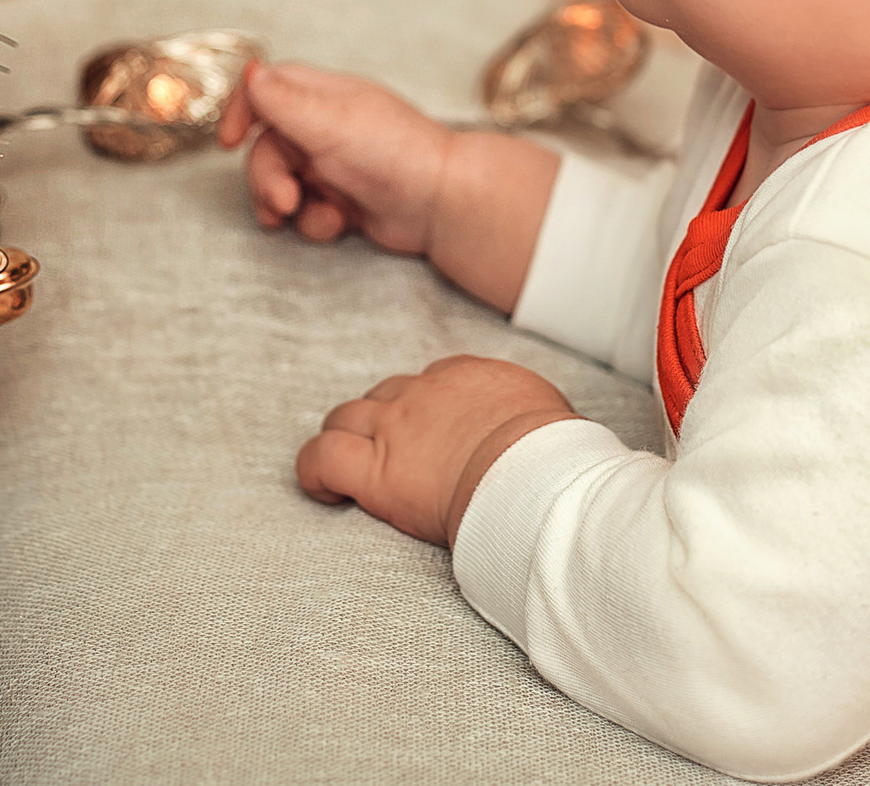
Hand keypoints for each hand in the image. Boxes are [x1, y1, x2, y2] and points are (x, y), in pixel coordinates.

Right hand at [217, 62, 454, 256]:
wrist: (442, 205)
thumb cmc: (394, 154)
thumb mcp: (331, 122)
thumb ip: (285, 101)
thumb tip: (250, 70)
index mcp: (325, 98)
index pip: (268, 90)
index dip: (242, 111)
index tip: (227, 142)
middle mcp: (327, 129)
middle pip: (268, 147)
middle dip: (267, 178)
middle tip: (283, 202)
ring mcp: (335, 166)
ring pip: (283, 184)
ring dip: (286, 205)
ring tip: (305, 215)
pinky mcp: (344, 202)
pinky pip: (307, 212)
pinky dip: (316, 221)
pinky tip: (339, 224)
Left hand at [297, 356, 575, 546]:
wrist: (536, 474)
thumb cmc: (555, 454)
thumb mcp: (549, 415)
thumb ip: (527, 416)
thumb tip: (538, 435)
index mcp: (466, 377)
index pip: (429, 383)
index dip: (423, 413)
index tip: (435, 441)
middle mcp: (423, 393)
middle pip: (382, 395)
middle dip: (379, 422)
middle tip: (393, 459)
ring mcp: (393, 428)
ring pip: (343, 418)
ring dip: (345, 442)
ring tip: (352, 475)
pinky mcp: (373, 470)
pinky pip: (321, 458)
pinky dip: (314, 472)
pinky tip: (325, 492)